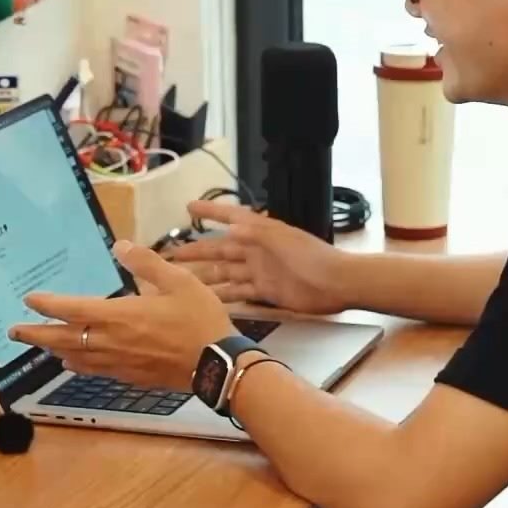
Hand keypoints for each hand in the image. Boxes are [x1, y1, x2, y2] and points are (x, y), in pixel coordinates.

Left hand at [9, 240, 235, 391]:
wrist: (216, 364)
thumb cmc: (199, 319)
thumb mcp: (178, 281)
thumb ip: (146, 262)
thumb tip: (119, 246)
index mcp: (119, 316)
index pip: (71, 309)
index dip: (48, 304)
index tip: (29, 299)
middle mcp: (111, 342)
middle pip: (63, 338)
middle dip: (36, 334)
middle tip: (14, 332)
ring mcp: (119, 363)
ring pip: (75, 357)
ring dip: (53, 350)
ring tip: (39, 345)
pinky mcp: (130, 377)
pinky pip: (94, 370)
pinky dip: (77, 365)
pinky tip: (73, 363)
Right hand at [166, 200, 350, 314]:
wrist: (336, 284)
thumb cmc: (312, 257)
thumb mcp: (283, 240)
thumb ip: (256, 232)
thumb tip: (229, 227)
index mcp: (261, 231)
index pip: (230, 216)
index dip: (210, 211)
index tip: (189, 207)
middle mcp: (256, 250)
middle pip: (220, 249)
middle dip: (196, 251)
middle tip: (170, 255)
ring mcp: (260, 271)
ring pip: (225, 273)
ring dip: (204, 276)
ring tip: (180, 281)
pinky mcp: (266, 292)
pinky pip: (240, 293)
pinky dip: (223, 296)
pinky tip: (206, 300)